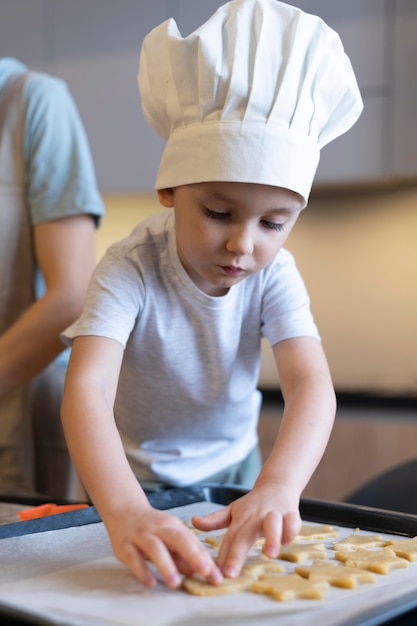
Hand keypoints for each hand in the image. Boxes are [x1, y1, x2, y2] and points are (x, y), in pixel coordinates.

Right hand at [105, 504, 222, 588]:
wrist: (124, 511)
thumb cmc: (151, 527)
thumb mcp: (171, 535)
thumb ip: (185, 553)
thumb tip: (202, 571)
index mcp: (173, 525)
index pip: (192, 541)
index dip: (205, 558)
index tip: (216, 575)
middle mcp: (158, 527)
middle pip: (177, 538)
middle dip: (192, 555)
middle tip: (205, 572)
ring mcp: (140, 535)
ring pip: (155, 547)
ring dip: (166, 565)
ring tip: (176, 583)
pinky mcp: (124, 546)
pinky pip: (133, 558)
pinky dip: (142, 571)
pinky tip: (151, 583)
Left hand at [192, 482, 300, 577]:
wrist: (276, 484)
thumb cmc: (254, 503)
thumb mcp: (233, 510)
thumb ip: (215, 520)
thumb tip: (193, 521)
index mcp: (241, 519)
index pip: (229, 539)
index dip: (222, 556)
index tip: (214, 573)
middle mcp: (255, 516)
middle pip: (245, 535)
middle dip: (237, 554)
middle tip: (230, 572)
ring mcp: (273, 513)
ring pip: (272, 523)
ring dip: (271, 537)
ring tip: (269, 553)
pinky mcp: (290, 512)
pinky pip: (292, 521)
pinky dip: (291, 529)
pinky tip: (287, 540)